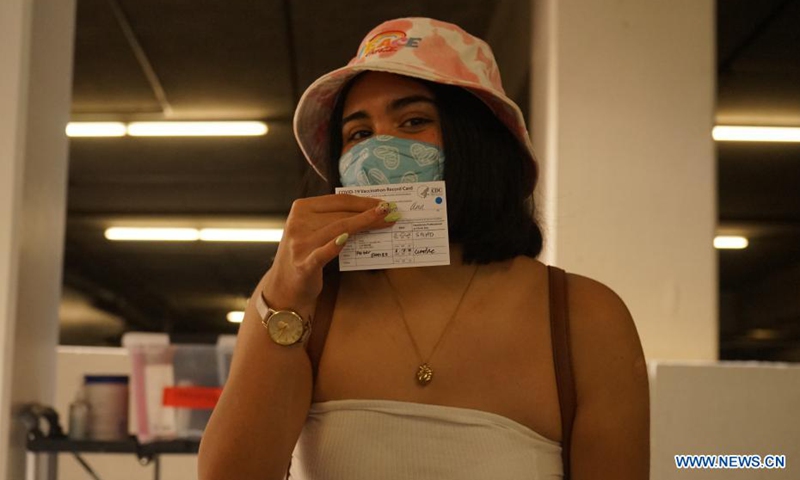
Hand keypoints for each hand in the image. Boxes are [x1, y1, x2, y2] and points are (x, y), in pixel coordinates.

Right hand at [261, 194, 396, 310]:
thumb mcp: (314, 231)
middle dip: (370, 213)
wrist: (285, 288)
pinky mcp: (304, 263)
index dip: (364, 201)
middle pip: (341, 214)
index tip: (385, 204)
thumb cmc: (306, 255)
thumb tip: (371, 211)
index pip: (338, 200)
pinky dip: (335, 245)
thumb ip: (334, 220)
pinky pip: (323, 253)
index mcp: (301, 208)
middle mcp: (298, 222)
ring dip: (365, 224)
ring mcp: (300, 243)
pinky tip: (347, 239)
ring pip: (338, 228)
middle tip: (391, 213)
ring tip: (386, 222)